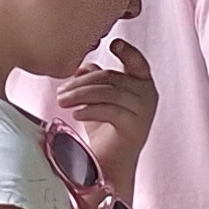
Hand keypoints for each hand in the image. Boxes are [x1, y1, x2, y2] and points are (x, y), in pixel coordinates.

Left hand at [56, 40, 160, 192]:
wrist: (110, 165)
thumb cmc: (105, 131)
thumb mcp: (98, 101)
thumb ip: (95, 82)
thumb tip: (83, 66)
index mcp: (142, 86)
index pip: (138, 62)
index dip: (128, 51)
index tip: (114, 43)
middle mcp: (148, 96)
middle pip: (112, 77)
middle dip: (82, 82)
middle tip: (61, 91)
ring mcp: (144, 111)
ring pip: (109, 92)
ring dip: (81, 94)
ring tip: (62, 101)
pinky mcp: (135, 126)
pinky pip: (110, 110)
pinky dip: (89, 109)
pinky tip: (75, 113)